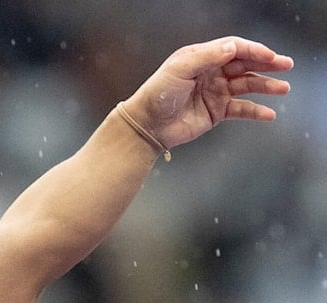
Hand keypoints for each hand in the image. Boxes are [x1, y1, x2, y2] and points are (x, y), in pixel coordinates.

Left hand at [126, 36, 292, 149]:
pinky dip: (256, 111)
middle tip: (286, 65)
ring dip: (265, 86)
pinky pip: (241, 109)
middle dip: (266, 64)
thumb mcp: (179, 70)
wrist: (147, 126)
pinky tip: (269, 114)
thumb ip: (206, 57)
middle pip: (245, 64)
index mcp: (201, 57)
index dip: (253, 50)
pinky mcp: (216, 112)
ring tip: (283, 89)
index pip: (234, 48)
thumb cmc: (157, 95)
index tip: (270, 56)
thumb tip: (232, 47)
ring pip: (246, 85)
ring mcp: (215, 92)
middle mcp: (211, 72)